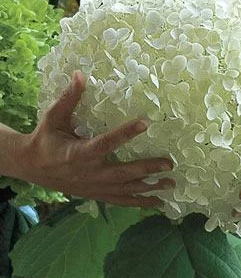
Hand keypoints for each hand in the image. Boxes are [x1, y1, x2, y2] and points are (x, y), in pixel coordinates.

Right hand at [10, 71, 174, 206]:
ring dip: (150, 188)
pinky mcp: (97, 194)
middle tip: (169, 164)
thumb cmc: (45, 139)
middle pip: (123, 172)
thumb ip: (68, 98)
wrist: (32, 167)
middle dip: (147, 168)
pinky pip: (121, 201)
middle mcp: (90, 173)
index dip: (126, 133)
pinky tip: (157, 204)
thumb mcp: (54, 118)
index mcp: (79, 152)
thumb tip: (80, 74)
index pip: (106, 142)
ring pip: (126, 190)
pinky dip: (140, 203)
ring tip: (171, 184)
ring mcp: (95, 187)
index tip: (146, 122)